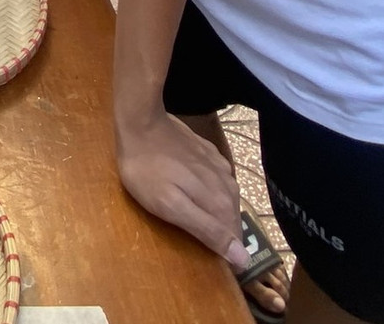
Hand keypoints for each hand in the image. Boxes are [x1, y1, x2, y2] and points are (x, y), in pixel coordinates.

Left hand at [116, 110, 250, 273]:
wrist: (141, 123)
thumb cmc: (148, 170)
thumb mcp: (170, 207)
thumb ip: (207, 230)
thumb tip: (242, 257)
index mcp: (220, 201)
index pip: (234, 238)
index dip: (227, 252)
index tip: (215, 260)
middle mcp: (227, 183)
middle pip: (232, 218)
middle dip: (224, 232)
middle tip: (203, 239)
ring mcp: (218, 165)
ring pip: (228, 198)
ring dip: (220, 211)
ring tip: (202, 217)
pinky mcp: (209, 152)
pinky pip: (220, 179)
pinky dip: (214, 190)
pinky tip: (201, 190)